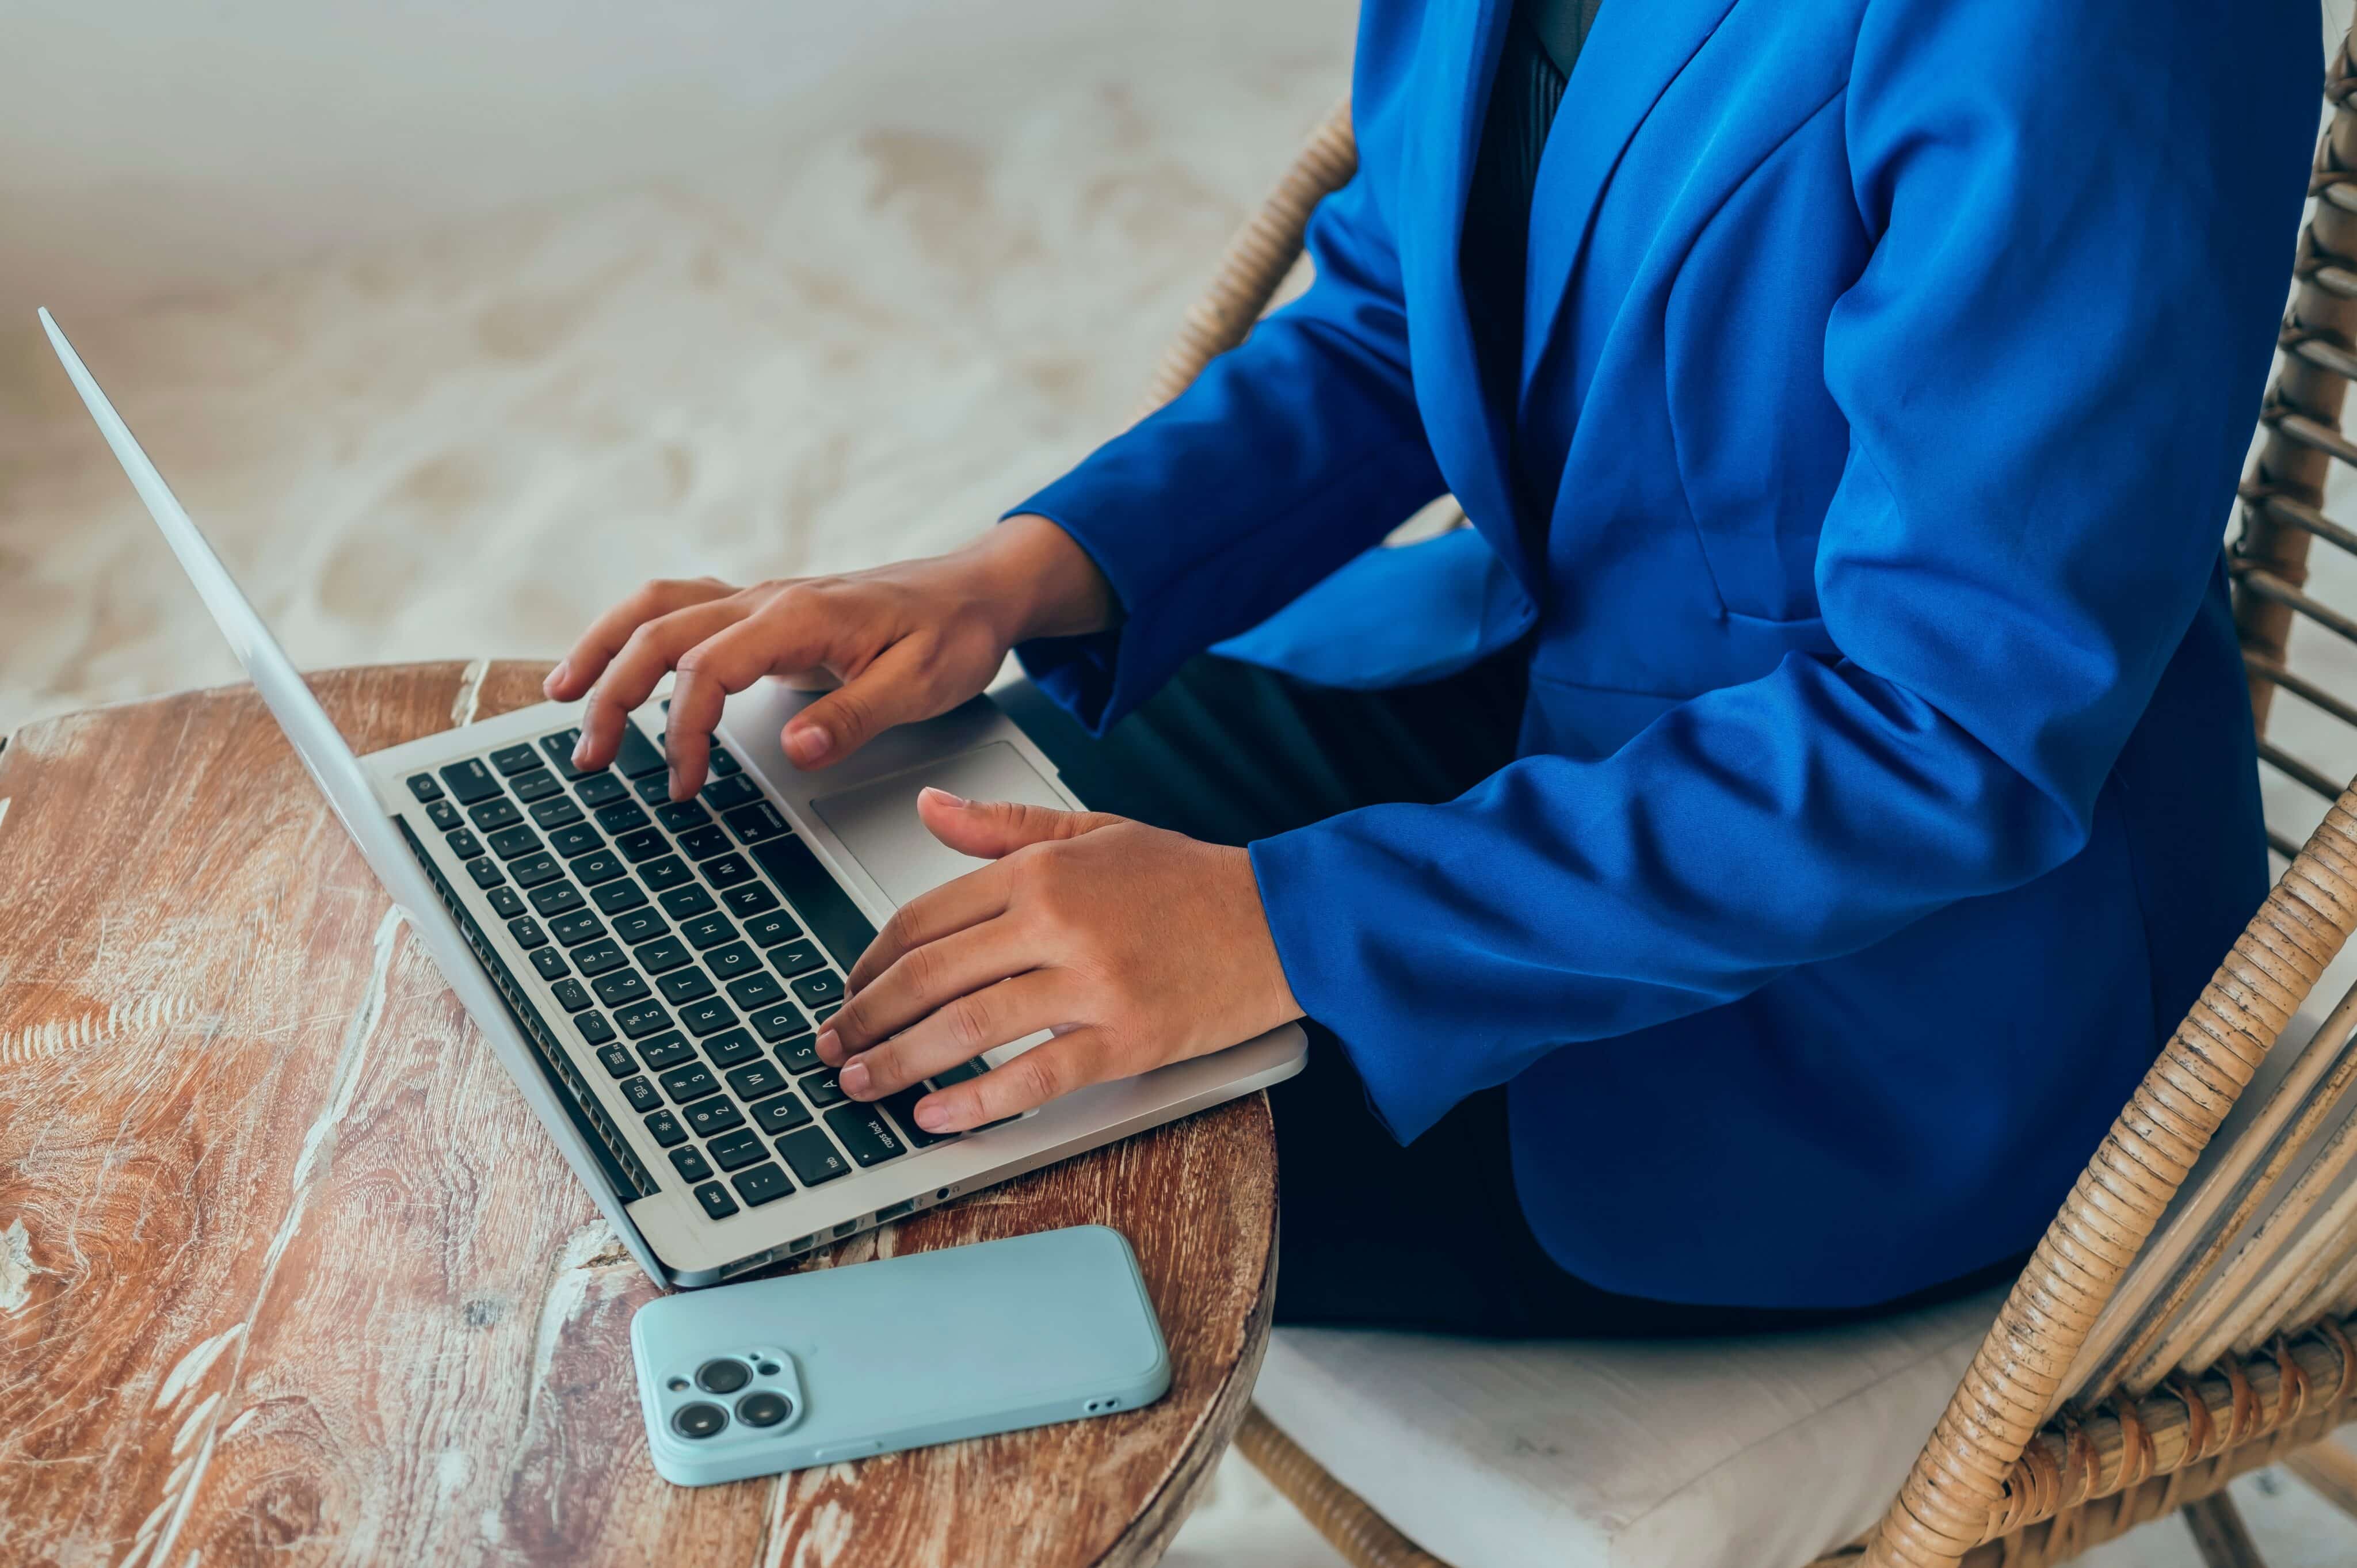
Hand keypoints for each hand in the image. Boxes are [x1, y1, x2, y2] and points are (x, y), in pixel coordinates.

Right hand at [544, 515, 1115, 798]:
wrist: (976, 591)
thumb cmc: (954, 634)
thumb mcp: (924, 683)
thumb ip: (857, 715)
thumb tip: (796, 751)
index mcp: (800, 615)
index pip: (708, 668)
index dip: (682, 729)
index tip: (682, 784)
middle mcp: (767, 598)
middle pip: (660, 632)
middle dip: (611, 692)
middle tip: (588, 758)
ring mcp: (759, 599)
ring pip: (656, 608)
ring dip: (603, 648)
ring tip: (558, 698)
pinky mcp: (761, 610)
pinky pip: (679, 608)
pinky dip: (632, 633)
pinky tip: (608, 664)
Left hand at [817, 790, 1302, 1132]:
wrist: (1282, 921)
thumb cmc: (1189, 881)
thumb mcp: (1095, 830)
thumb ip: (1004, 826)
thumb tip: (928, 807)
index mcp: (1042, 870)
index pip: (924, 918)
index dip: (870, 963)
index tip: (850, 990)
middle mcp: (1057, 922)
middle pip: (928, 976)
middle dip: (865, 1019)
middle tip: (831, 1047)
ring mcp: (1089, 985)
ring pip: (965, 1030)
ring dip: (899, 1064)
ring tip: (860, 1085)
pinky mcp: (1123, 1041)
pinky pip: (1031, 1079)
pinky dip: (974, 1103)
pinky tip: (935, 1115)